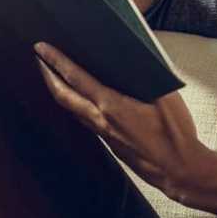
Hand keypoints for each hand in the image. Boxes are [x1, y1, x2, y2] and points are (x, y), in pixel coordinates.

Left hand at [33, 41, 211, 200]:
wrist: (178, 170)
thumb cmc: (175, 134)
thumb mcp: (166, 97)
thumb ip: (147, 76)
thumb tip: (135, 57)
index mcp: (112, 105)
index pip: (76, 78)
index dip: (56, 61)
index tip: (41, 47)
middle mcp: (101, 120)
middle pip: (63, 96)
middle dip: (47, 75)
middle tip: (38, 58)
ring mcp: (104, 134)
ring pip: (71, 109)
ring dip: (59, 90)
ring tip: (54, 75)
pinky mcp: (110, 143)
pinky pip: (85, 119)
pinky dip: (75, 104)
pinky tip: (82, 99)